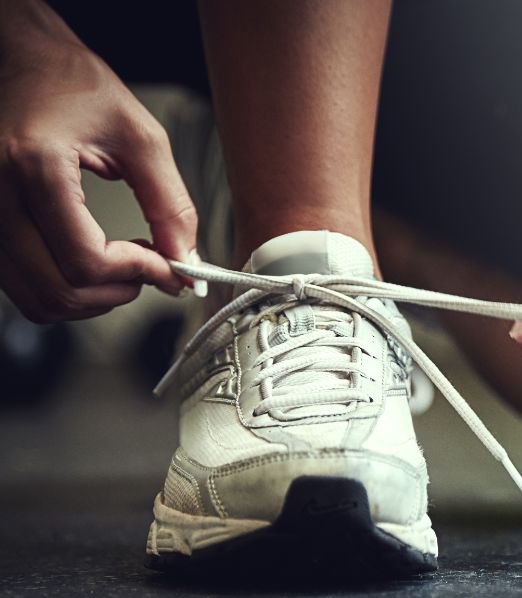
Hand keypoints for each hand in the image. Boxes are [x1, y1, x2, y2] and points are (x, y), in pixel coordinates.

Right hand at [0, 1, 195, 321]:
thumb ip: (170, 203)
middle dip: (117, 292)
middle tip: (151, 269)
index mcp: (32, 166)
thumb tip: (185, 260)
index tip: (170, 268)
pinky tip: (93, 259)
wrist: (22, 61)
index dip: (138, 274)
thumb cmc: (71, 84)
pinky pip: (21, 285)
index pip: (86, 261)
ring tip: (124, 264)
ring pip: (37, 299)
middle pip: (60, 290)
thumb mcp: (140, 136)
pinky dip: (65, 287)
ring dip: (92, 297)